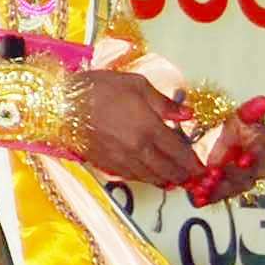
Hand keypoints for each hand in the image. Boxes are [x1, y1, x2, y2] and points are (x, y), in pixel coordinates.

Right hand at [72, 69, 201, 188]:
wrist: (62, 103)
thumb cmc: (100, 87)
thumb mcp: (136, 84)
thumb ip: (164, 103)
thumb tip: (187, 115)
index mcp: (149, 128)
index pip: (178, 152)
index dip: (193, 162)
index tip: (202, 168)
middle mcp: (138, 150)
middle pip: (166, 170)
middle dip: (181, 175)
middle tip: (191, 177)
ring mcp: (121, 160)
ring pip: (149, 177)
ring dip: (164, 180)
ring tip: (173, 180)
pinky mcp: (106, 164)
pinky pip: (131, 177)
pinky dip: (144, 179)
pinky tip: (148, 176)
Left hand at [192, 108, 264, 203]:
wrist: (209, 138)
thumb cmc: (229, 126)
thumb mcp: (236, 116)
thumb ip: (249, 111)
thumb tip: (263, 101)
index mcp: (263, 145)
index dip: (255, 157)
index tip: (241, 159)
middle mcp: (256, 165)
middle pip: (250, 174)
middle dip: (232, 175)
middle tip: (215, 171)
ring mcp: (240, 180)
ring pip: (234, 187)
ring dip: (219, 188)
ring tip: (202, 185)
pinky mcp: (224, 190)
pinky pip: (218, 196)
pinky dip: (207, 198)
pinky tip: (196, 198)